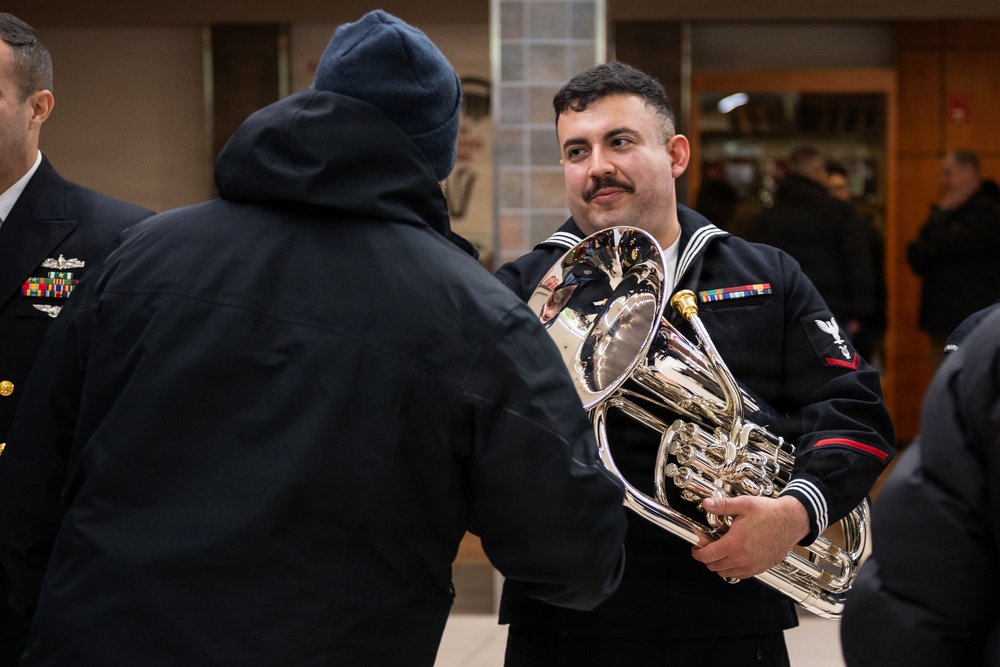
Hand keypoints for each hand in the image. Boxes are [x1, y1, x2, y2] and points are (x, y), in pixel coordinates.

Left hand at [690, 495, 808, 579]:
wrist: (791, 521)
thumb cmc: (770, 513)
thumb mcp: (744, 504)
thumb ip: (722, 505)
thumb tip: (706, 503)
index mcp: (734, 544)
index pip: (707, 556)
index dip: (697, 553)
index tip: (696, 547)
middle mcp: (742, 559)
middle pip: (714, 567)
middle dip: (706, 557)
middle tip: (708, 546)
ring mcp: (752, 566)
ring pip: (725, 573)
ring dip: (718, 564)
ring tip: (720, 550)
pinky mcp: (760, 568)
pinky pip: (739, 575)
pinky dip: (732, 568)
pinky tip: (733, 555)